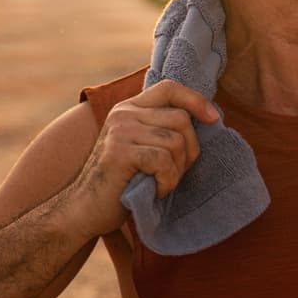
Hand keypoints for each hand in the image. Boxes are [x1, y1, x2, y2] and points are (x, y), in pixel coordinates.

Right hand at [65, 80, 216, 238]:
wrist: (84, 209)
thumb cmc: (122, 182)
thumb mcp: (141, 146)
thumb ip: (162, 129)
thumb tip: (208, 118)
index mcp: (130, 108)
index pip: (169, 88)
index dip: (196, 100)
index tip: (213, 119)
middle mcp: (124, 113)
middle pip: (181, 119)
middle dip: (189, 151)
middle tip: (174, 173)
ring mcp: (120, 131)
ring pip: (176, 142)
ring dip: (176, 171)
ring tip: (161, 183)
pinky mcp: (119, 152)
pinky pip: (163, 161)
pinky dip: (166, 181)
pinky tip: (154, 190)